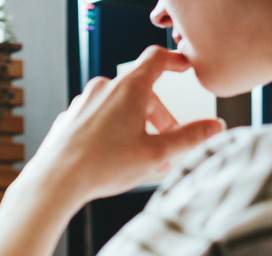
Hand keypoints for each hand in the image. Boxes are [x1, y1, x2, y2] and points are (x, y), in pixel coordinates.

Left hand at [19, 46, 224, 208]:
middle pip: (141, 93)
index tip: (184, 67)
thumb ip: (188, 138)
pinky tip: (114, 158)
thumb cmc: (103, 165)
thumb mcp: (155, 153)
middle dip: (159, 118)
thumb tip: (214, 127)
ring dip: (136, 128)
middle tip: (168, 146)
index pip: (156, 59)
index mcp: (129, 89)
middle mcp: (104, 89)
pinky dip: (112, 132)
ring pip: (119, 108)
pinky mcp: (70, 119)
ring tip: (142, 158)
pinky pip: (98, 120)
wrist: (56, 179)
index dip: (174, 61)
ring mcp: (83, 103)